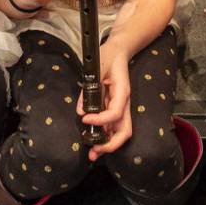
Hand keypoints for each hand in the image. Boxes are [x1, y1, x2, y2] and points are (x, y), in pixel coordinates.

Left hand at [78, 42, 131, 161]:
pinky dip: (104, 137)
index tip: (85, 119)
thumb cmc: (107, 56)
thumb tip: (81, 111)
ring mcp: (120, 107)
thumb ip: (88, 90)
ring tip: (92, 153)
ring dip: (107, 144)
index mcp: (122, 93)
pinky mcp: (114, 108)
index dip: (101, 120)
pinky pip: (112, 127)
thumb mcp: (96, 68)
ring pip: (119, 132)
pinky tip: (93, 141)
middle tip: (94, 151)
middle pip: (124, 131)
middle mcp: (123, 103)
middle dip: (110, 144)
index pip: (115, 113)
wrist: (117, 51)